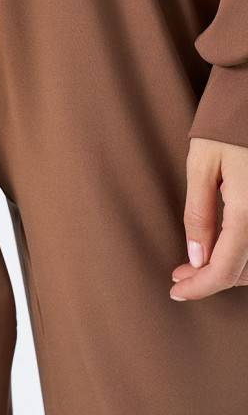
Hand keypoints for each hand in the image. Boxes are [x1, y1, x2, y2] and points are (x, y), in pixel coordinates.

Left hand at [171, 137, 247, 300]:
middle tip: (180, 276)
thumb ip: (199, 212)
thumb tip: (196, 258)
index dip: (200, 287)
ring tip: (196, 265)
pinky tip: (220, 247)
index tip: (176, 291)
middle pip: (244, 270)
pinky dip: (243, 254)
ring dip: (229, 269)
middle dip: (211, 279)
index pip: (226, 268)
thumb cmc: (226, 126)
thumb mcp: (202, 164)